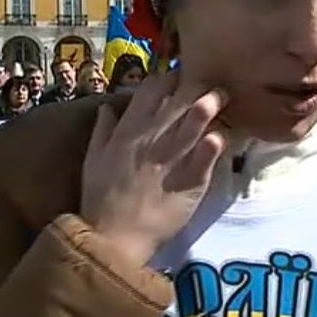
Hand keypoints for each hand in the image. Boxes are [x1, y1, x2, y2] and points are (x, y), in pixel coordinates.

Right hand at [80, 72, 229, 266]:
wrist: (113, 239)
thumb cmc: (101, 198)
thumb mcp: (94, 159)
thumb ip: (103, 130)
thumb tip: (109, 105)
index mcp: (128, 131)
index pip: (151, 90)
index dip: (169, 79)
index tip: (182, 77)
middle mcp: (151, 139)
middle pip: (178, 102)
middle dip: (197, 87)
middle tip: (214, 82)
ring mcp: (172, 160)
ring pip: (193, 125)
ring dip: (208, 108)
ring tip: (223, 95)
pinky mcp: (191, 183)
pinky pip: (205, 159)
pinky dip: (214, 146)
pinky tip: (221, 136)